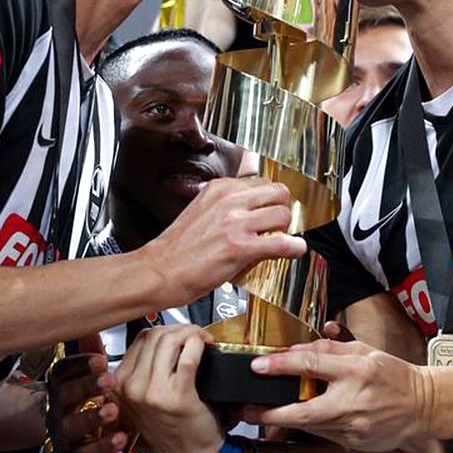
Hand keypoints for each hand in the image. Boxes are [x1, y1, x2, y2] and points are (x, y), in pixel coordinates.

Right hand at [45, 338, 127, 452]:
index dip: (79, 364)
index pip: (60, 373)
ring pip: (71, 426)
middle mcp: (58, 413)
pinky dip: (103, 446)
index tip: (101, 358)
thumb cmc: (86, 417)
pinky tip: (121, 437)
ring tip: (113, 409)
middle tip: (109, 379)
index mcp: (62, 391)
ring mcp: (65, 438)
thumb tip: (92, 323)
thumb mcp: (89, 387)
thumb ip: (91, 358)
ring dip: (92, 416)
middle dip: (85, 385)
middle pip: (63, 396)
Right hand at [115, 325, 225, 452]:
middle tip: (195, 334)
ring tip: (201, 340)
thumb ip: (144, 369)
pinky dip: (199, 344)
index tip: (179, 334)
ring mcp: (152, 392)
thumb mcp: (143, 398)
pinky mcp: (177, 396)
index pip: (140, 338)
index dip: (164, 329)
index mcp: (120, 385)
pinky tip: (206, 348)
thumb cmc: (172, 427)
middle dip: (179, 327)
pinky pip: (188, 356)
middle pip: (154, 335)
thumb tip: (163, 336)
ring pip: (169, 340)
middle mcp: (132, 388)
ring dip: (191, 332)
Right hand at [145, 177, 305, 306]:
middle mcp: (228, 200)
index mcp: (218, 189)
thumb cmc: (176, 249)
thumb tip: (253, 207)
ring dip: (286, 229)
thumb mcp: (201, 211)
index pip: (261, 182)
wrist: (158, 271)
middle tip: (277, 225)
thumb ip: (227, 205)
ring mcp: (235, 223)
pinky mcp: (241, 247)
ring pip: (283, 214)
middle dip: (281, 209)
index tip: (270, 211)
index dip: (269, 200)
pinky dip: (294, 248)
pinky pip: (282, 243)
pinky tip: (293, 252)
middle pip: (278, 192)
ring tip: (278, 240)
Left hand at [243, 339, 433, 452]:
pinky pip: (323, 434)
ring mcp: (354, 426)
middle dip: (271, 412)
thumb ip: (330, 347)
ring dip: (285, 419)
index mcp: (357, 370)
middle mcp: (354, 401)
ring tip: (264, 412)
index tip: (258, 366)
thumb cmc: (392, 375)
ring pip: (310, 425)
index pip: (311, 365)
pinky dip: (309, 425)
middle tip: (248, 408)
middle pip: (304, 410)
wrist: (422, 406)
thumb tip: (298, 347)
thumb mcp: (364, 350)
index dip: (280, 365)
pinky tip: (299, 419)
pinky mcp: (354, 442)